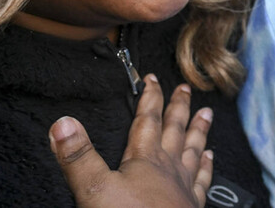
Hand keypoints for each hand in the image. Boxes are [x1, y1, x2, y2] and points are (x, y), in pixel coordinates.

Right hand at [48, 74, 213, 207]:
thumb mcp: (95, 188)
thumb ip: (79, 156)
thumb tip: (63, 124)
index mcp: (146, 159)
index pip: (148, 120)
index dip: (150, 97)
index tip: (152, 79)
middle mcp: (169, 168)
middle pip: (175, 130)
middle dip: (179, 107)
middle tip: (186, 89)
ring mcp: (183, 186)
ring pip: (193, 150)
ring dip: (199, 130)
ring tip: (207, 113)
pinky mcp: (191, 205)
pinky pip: (202, 180)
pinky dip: (207, 167)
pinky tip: (211, 159)